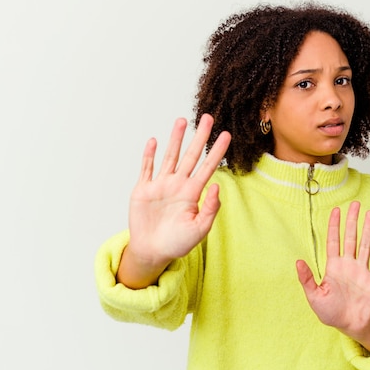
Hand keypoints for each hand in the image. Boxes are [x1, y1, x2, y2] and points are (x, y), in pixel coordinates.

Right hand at [118, 114, 230, 287]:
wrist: (152, 252)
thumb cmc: (177, 243)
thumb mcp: (200, 229)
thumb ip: (210, 208)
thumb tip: (217, 186)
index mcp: (193, 193)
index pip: (208, 167)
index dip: (217, 151)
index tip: (226, 135)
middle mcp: (178, 184)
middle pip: (191, 155)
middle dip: (199, 137)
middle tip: (207, 117)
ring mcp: (160, 185)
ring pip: (170, 157)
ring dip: (176, 139)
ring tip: (182, 121)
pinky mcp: (143, 190)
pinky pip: (147, 169)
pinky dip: (150, 155)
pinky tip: (154, 141)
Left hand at [296, 201, 369, 352]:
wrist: (350, 325)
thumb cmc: (331, 312)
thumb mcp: (314, 296)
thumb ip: (306, 279)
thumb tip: (297, 262)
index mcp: (333, 267)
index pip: (333, 241)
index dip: (334, 226)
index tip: (335, 210)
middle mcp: (348, 264)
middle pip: (350, 237)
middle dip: (352, 221)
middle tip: (355, 204)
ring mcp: (362, 271)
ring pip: (365, 245)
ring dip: (368, 230)